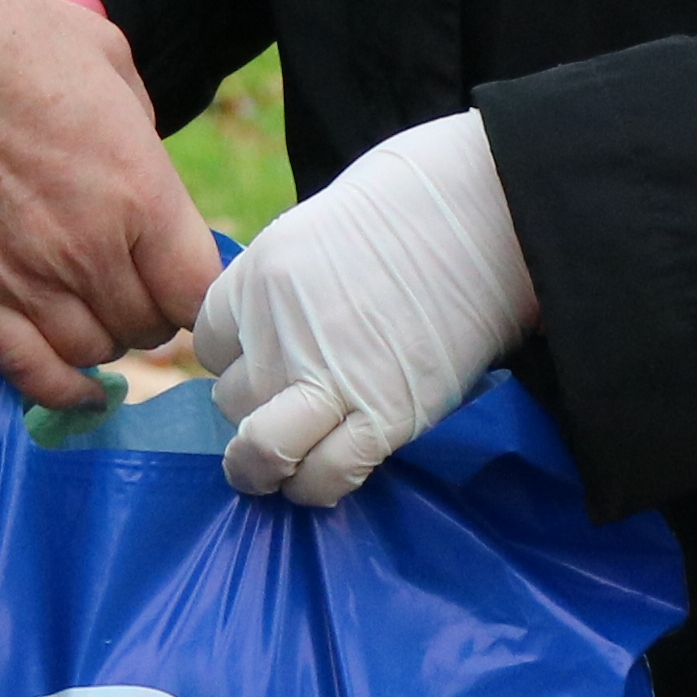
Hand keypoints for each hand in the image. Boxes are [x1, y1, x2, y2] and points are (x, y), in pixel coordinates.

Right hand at [0, 0, 216, 410]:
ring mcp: (29, 280)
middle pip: (148, 327)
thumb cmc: (17, 41)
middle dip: (152, 310)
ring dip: (105, 339)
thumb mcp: (110, 59)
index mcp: (141, 194)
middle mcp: (92, 253)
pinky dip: (57, 389)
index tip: (187, 279)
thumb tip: (143, 162)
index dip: (201, 293)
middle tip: (136, 284)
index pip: (198, 291)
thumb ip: (141, 126)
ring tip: (96, 310)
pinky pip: (26, 368)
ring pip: (93, 351)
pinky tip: (78, 389)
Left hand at [197, 112, 532, 510]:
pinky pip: (326, 475)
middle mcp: (281, 330)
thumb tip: (269, 344)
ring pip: (261, 450)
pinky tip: (324, 478)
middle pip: (231, 400)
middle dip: (252, 411)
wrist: (488, 216)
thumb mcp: (312, 231)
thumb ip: (281, 291)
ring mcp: (330, 376)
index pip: (207, 346)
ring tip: (277, 473)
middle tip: (287, 408)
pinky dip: (317, 487)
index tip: (261, 365)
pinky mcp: (386, 414)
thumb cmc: (408, 209)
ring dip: (263, 468)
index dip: (233, 362)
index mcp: (259, 276)